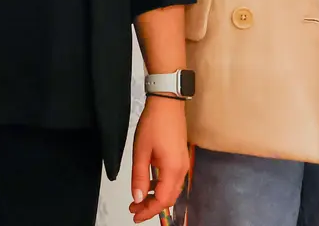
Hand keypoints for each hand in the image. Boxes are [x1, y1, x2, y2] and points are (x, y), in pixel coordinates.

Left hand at [130, 97, 189, 222]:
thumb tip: (138, 198)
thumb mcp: (141, 152)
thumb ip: (139, 178)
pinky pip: (173, 179)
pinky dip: (161, 186)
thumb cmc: (154, 123)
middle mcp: (182, 169)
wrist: (167, 103)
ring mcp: (183, 163)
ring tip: (139, 198)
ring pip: (172, 189)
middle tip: (135, 209)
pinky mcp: (181, 157)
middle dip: (152, 207)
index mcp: (172, 169)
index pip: (163, 200)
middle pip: (170, 198)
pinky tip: (149, 184)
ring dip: (156, 197)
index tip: (135, 215)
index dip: (149, 211)